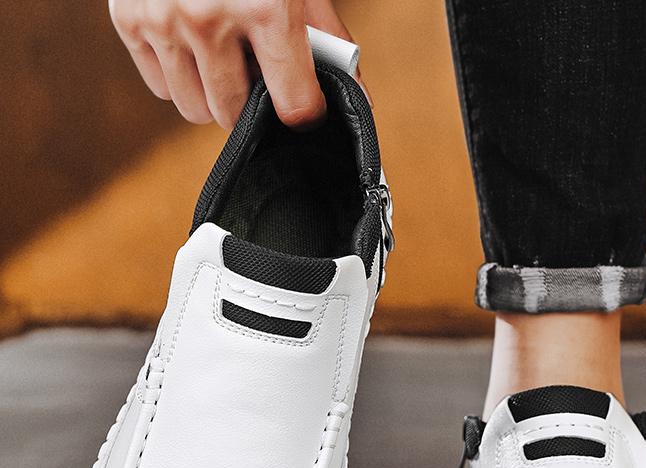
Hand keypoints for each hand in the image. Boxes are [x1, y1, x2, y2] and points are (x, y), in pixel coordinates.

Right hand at [109, 0, 355, 129]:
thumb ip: (326, 37)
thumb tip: (355, 96)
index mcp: (263, 6)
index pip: (294, 104)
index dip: (304, 111)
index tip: (304, 107)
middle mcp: (207, 17)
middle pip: (233, 115)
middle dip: (249, 105)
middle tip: (255, 76)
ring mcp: (162, 19)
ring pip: (194, 109)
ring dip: (212, 96)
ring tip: (223, 61)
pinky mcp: (128, 18)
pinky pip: (159, 86)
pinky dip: (179, 75)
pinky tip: (191, 45)